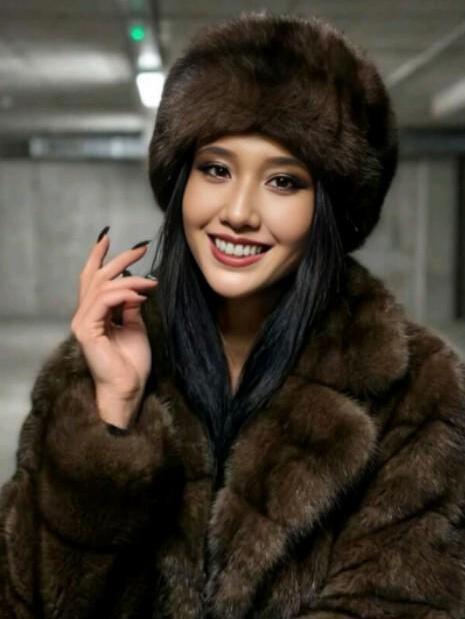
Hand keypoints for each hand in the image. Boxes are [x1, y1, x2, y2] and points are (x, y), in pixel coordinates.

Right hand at [70, 228, 158, 427]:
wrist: (128, 388)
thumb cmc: (132, 363)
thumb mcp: (135, 326)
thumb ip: (130, 306)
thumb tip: (135, 287)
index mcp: (93, 315)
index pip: (92, 279)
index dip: (99, 257)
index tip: (108, 237)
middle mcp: (83, 316)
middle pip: (96, 277)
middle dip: (119, 259)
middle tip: (140, 247)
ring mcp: (82, 322)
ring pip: (102, 286)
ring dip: (130, 279)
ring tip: (151, 281)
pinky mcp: (86, 330)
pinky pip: (105, 301)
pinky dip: (125, 293)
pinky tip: (142, 293)